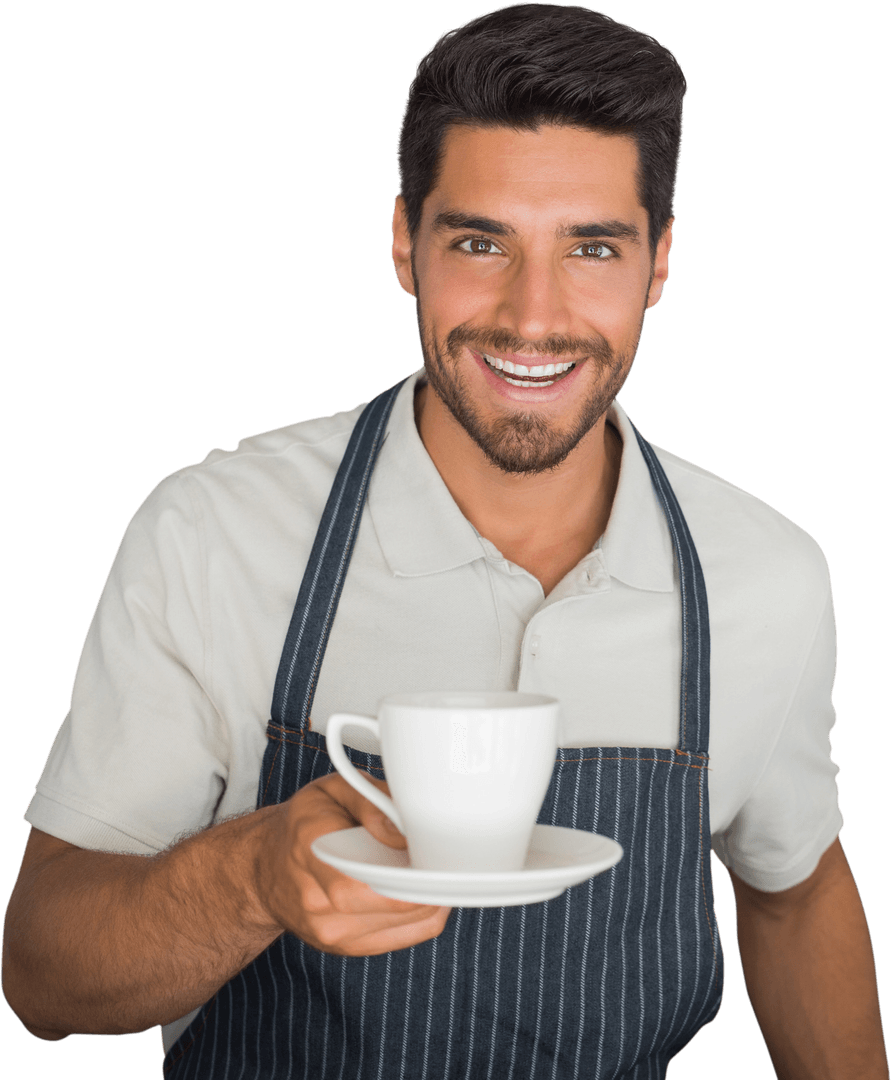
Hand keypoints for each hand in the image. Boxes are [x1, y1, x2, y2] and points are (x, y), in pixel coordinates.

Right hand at [255, 772, 450, 956]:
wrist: (265, 866)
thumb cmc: (305, 822)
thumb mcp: (333, 789)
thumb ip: (371, 802)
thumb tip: (403, 832)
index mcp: (312, 848)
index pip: (365, 876)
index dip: (409, 870)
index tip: (433, 853)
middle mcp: (316, 899)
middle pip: (393, 902)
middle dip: (428, 881)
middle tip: (442, 857)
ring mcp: (329, 930)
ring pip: (405, 924)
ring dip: (430, 898)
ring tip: (430, 870)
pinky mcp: (344, 947)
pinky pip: (402, 938)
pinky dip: (422, 916)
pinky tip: (421, 891)